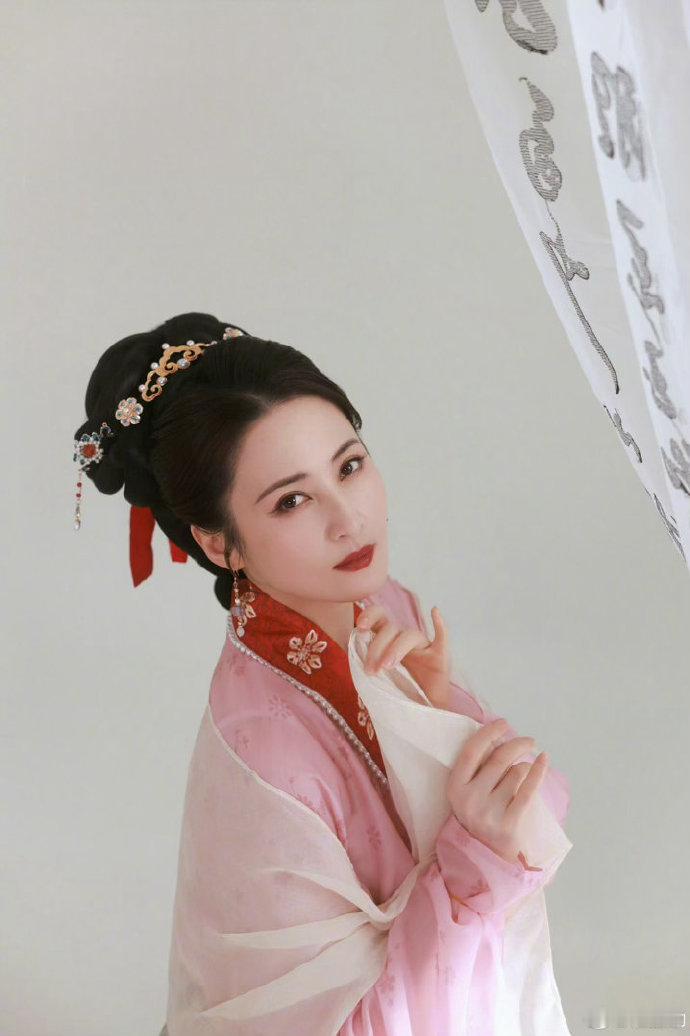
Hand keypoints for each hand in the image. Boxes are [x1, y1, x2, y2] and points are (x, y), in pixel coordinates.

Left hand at [355, 603, 450, 707]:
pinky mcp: (440, 656)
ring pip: (410, 635)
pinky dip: (440, 624)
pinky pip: (442, 636)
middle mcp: (405, 639)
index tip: (359, 627)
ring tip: (385, 666)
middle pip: (390, 629)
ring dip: (396, 648)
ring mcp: (424, 646)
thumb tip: (352, 656)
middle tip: (370, 670)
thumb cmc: (399, 692)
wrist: (423, 708)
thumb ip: (369, 663)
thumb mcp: (379, 677)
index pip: (379, 617)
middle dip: (377, 647)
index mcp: (389, 639)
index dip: (370, 616)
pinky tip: (434, 611)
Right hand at [446, 718, 548, 864]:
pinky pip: (529, 788)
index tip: (504, 723)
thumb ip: (478, 767)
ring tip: (519, 780)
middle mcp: (470, 799)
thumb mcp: (467, 791)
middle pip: (499, 758)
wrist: (486, 856)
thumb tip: (499, 737)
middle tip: (529, 740)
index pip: (472, 751)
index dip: (489, 733)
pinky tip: (544, 759)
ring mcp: (490, 813)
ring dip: (522, 768)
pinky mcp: (509, 823)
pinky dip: (538, 770)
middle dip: (517, 744)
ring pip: (515, 772)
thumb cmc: (479, 814)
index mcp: (455, 787)